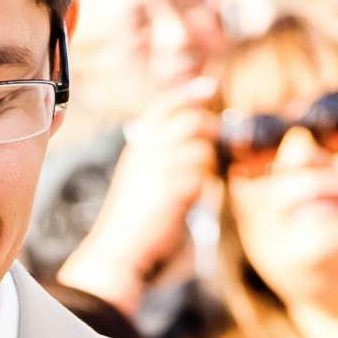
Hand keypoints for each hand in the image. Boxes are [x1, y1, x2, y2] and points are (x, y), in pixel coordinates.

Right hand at [59, 78, 219, 309]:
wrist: (118, 250)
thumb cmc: (133, 222)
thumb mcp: (141, 180)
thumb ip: (163, 159)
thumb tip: (197, 147)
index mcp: (139, 145)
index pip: (165, 105)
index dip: (188, 92)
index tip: (209, 87)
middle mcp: (148, 150)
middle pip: (193, 121)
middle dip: (212, 132)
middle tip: (219, 148)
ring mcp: (160, 167)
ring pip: (203, 151)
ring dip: (209, 168)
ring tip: (199, 187)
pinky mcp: (173, 188)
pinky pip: (203, 177)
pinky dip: (204, 190)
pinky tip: (191, 202)